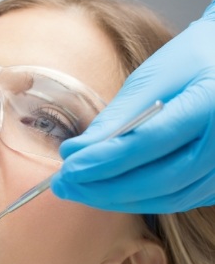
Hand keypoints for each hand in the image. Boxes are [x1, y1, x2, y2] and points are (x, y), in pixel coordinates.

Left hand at [51, 0, 214, 212]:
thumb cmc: (190, 62)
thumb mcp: (152, 77)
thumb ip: (116, 117)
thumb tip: (74, 153)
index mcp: (210, 103)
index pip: (149, 142)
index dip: (104, 160)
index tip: (67, 169)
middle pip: (158, 180)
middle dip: (102, 188)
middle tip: (63, 186)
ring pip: (166, 198)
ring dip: (116, 199)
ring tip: (77, 190)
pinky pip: (175, 200)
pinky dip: (137, 200)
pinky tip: (107, 192)